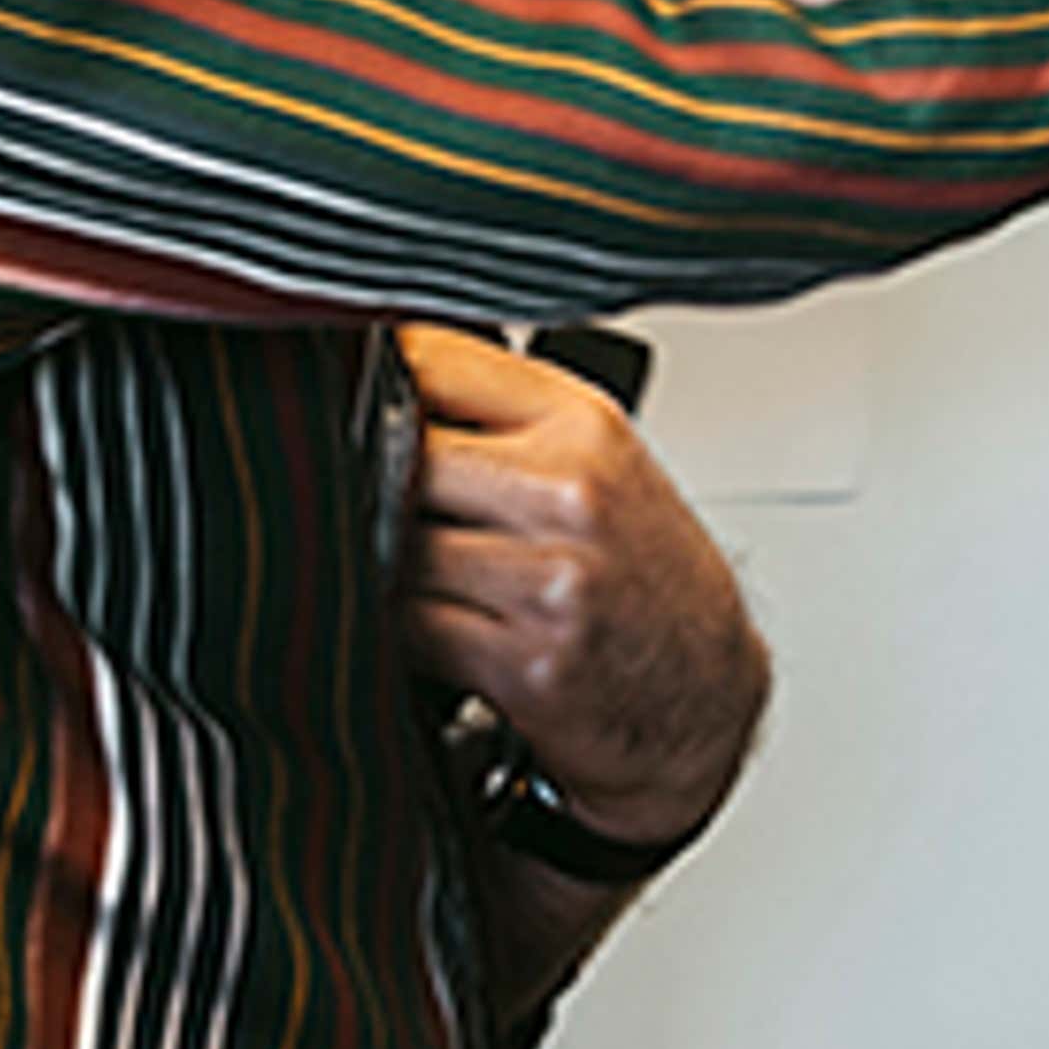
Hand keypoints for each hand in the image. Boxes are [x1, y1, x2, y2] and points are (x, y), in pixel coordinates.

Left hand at [397, 323, 768, 855]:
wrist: (703, 687)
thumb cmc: (644, 570)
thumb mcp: (597, 460)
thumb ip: (497, 415)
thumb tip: (371, 374)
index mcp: (583, 423)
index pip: (438, 361)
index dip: (374, 376)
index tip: (344, 393)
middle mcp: (572, 492)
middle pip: (401, 453)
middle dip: (369, 477)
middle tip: (360, 494)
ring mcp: (552, 579)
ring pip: (396, 544)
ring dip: (377, 558)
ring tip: (399, 563)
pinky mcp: (529, 663)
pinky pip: (410, 626)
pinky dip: (395, 627)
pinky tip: (421, 622)